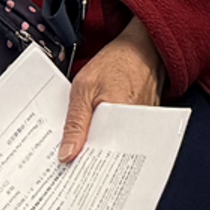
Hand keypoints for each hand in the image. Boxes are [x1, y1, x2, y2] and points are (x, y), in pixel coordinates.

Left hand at [59, 21, 164, 162]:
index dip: (80, 157)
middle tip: (71, 149)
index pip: (97, 151)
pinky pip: (124, 135)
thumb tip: (66, 154)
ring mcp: (142, 125)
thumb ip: (75, 122)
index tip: (65, 160)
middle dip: (88, 152)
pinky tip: (100, 127)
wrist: (141, 48)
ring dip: (100, 143)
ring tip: (86, 136)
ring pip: (115, 144)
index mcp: (120, 116)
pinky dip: (110, 133)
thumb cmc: (115, 62)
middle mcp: (135, 125)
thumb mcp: (84, 87)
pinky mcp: (144, 124)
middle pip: (106, 151)